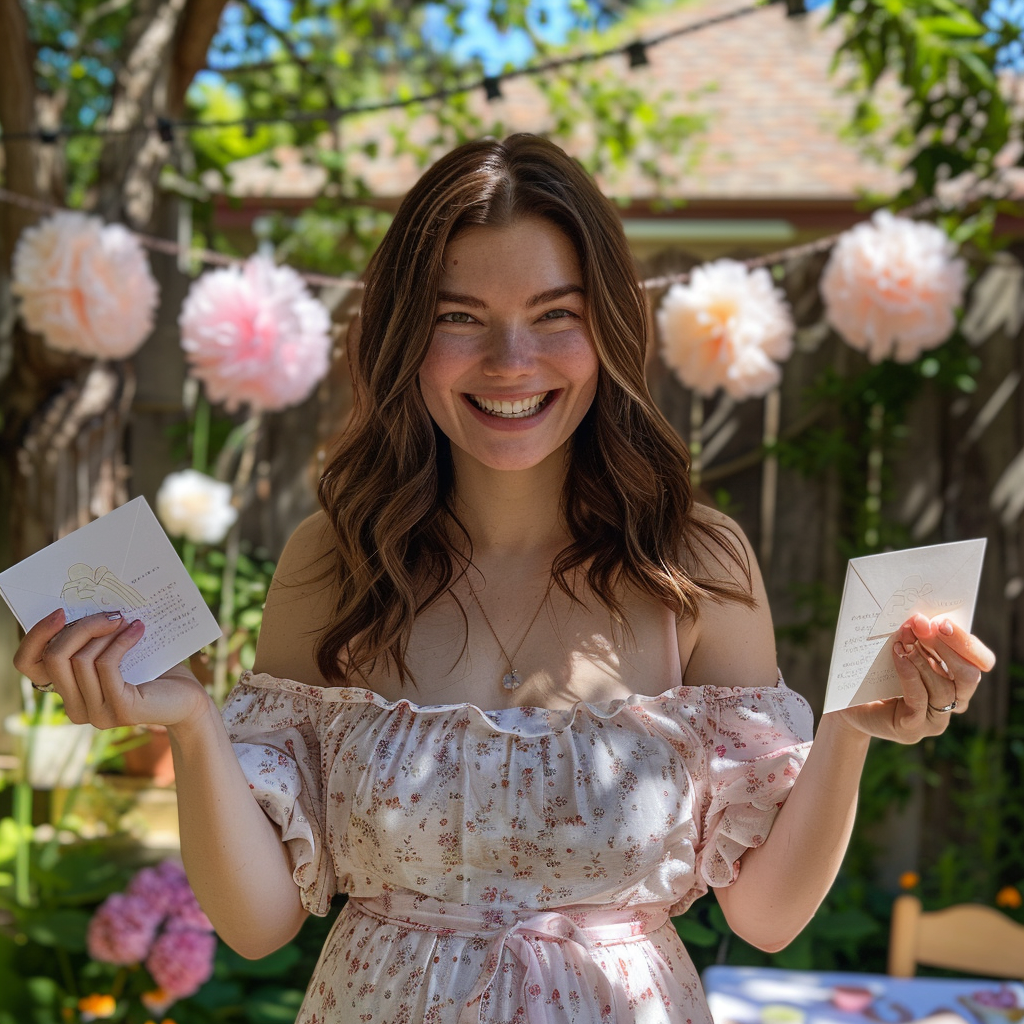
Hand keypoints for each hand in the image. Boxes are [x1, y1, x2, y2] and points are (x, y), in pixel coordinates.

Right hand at [13, 608, 211, 730]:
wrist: (189, 698)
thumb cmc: (154, 670)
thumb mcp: (116, 649)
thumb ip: (95, 637)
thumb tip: (85, 601)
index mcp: (67, 690)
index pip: (28, 665)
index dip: (36, 636)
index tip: (59, 611)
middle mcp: (75, 707)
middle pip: (54, 657)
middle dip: (80, 627)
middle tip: (110, 612)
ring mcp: (96, 713)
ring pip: (79, 660)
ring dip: (103, 632)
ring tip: (127, 620)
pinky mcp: (119, 710)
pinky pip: (106, 666)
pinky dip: (121, 642)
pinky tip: (138, 630)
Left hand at [831, 614, 994, 743]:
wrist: (850, 704)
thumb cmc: (880, 672)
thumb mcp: (903, 650)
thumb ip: (918, 637)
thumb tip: (920, 616)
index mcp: (959, 681)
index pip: (981, 662)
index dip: (966, 643)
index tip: (941, 622)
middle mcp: (954, 702)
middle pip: (968, 676)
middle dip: (946, 647)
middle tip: (921, 625)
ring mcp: (935, 720)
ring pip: (943, 688)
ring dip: (923, 658)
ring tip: (904, 638)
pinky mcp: (913, 728)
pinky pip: (919, 698)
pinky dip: (910, 673)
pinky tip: (898, 654)